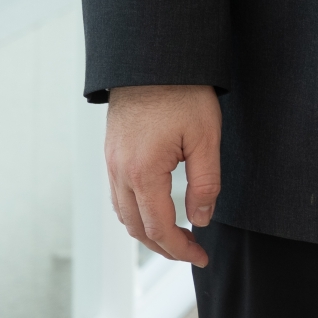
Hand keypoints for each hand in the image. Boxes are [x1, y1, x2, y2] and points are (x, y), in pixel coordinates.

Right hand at [103, 84, 221, 266]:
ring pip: (123, 215)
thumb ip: (205, 183)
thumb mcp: (206, 138)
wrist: (153, 60)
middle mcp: (119, 173)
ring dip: (147, 233)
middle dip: (164, 247)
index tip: (202, 257)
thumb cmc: (182, 93)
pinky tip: (154, 212)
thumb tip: (201, 219)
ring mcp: (110, 164)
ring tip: (176, 238)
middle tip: (192, 253)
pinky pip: (118, 196)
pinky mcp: (111, 154)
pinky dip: (135, 213)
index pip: (159, 227)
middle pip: (136, 228)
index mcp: (142, 172)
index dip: (181, 248)